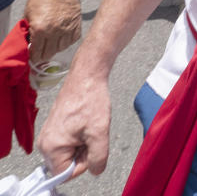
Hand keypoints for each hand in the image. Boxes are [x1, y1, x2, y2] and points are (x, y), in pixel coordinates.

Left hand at [24, 0, 81, 62]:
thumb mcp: (28, 16)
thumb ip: (29, 32)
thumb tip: (30, 44)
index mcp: (40, 30)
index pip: (37, 53)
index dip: (34, 56)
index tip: (34, 55)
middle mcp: (55, 31)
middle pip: (49, 54)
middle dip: (44, 54)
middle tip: (42, 50)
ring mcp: (67, 28)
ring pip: (62, 48)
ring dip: (56, 48)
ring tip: (52, 43)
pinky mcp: (77, 23)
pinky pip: (73, 39)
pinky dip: (68, 41)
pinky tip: (62, 37)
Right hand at [37, 63, 111, 177]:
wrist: (87, 76)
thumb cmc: (91, 100)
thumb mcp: (99, 132)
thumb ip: (98, 157)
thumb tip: (96, 171)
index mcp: (51, 148)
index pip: (66, 174)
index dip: (84, 163)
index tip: (92, 145)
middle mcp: (44, 144)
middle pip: (66, 163)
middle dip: (83, 152)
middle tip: (91, 132)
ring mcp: (48, 135)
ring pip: (69, 152)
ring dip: (83, 143)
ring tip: (89, 125)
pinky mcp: (54, 128)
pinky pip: (67, 142)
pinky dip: (80, 136)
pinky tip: (85, 122)